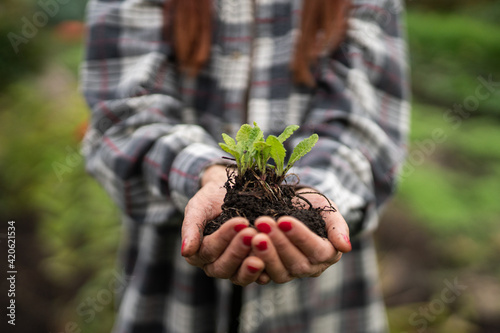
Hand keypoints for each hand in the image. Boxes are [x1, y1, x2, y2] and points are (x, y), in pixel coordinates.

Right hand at [181, 165, 265, 285]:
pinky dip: (267, 268)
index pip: (209, 250)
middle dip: (238, 250)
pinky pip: (259, 276)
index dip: (224, 237)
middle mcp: (215, 265)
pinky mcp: (253, 268)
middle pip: (223, 267)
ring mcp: (235, 269)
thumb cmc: (211, 199)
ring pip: (240, 276)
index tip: (240, 221)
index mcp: (198, 253)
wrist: (230, 193)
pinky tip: (275, 257)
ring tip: (263, 246)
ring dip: (251, 264)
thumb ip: (191, 227)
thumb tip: (186, 251)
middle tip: (252, 233)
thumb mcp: (198, 207)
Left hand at [250, 188, 351, 283]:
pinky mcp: (271, 273)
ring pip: (280, 273)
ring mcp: (290, 273)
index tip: (284, 220)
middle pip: (297, 263)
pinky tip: (244, 249)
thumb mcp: (327, 208)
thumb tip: (345, 247)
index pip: (317, 250)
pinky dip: (252, 264)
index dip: (300, 236)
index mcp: (328, 253)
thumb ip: (337, 227)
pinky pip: (262, 276)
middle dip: (279, 243)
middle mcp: (311, 268)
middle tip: (263, 222)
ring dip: (266, 255)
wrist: (292, 206)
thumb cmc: (312, 207)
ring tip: (253, 235)